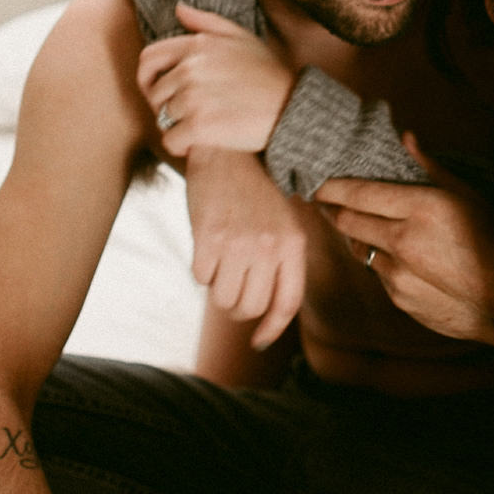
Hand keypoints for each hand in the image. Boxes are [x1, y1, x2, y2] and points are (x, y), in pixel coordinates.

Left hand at [138, 3, 295, 156]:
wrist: (294, 108)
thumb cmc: (269, 74)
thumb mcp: (242, 37)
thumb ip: (206, 22)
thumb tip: (178, 8)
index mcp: (197, 45)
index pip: (149, 59)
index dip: (148, 78)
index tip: (160, 92)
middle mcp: (191, 68)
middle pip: (155, 93)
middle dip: (165, 107)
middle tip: (186, 116)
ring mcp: (194, 97)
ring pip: (163, 118)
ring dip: (177, 127)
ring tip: (201, 128)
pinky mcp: (200, 126)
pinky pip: (172, 141)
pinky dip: (182, 148)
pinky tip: (200, 144)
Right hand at [184, 148, 305, 350]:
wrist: (227, 152)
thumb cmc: (256, 191)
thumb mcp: (284, 222)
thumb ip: (282, 261)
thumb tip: (269, 314)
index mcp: (293, 243)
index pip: (287, 302)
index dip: (273, 329)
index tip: (259, 341)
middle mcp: (269, 246)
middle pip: (251, 307)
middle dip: (237, 308)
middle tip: (231, 290)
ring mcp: (238, 243)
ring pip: (223, 298)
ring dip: (217, 291)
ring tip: (219, 267)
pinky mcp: (207, 237)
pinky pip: (200, 278)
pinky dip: (201, 271)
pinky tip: (206, 250)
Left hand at [315, 135, 493, 349]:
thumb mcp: (469, 196)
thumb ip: (430, 167)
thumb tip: (406, 138)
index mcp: (422, 209)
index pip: (359, 193)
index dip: (332, 187)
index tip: (319, 181)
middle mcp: (404, 241)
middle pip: (348, 221)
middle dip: (333, 209)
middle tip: (326, 199)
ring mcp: (399, 274)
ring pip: (359, 248)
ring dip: (356, 236)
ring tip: (361, 223)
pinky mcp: (400, 298)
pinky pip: (377, 273)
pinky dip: (380, 260)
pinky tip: (397, 254)